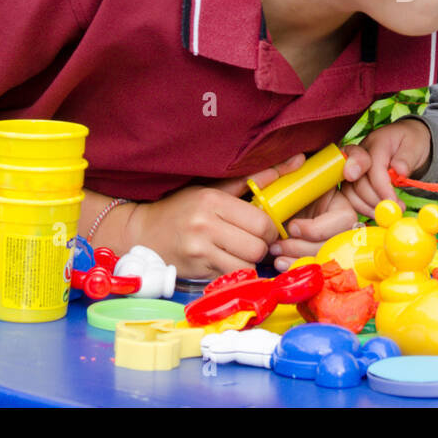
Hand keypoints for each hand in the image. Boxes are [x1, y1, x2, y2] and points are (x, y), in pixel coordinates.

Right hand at [126, 153, 305, 279]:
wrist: (141, 233)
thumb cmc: (182, 209)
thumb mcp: (212, 189)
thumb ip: (254, 179)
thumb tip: (296, 161)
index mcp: (212, 200)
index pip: (262, 221)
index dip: (269, 228)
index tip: (262, 228)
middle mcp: (205, 225)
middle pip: (258, 246)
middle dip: (261, 246)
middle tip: (251, 241)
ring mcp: (199, 250)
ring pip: (248, 264)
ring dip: (249, 261)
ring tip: (237, 251)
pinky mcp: (195, 270)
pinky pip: (232, 276)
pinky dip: (235, 272)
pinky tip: (225, 262)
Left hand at [268, 186, 360, 271]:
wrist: (283, 210)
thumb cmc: (289, 197)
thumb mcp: (293, 188)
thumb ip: (293, 186)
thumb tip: (293, 195)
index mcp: (342, 208)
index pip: (342, 221)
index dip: (314, 228)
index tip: (292, 227)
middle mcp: (345, 230)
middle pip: (331, 246)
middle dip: (299, 248)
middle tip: (277, 245)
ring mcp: (334, 247)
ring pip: (322, 260)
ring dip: (295, 261)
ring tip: (276, 255)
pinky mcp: (321, 260)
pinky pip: (314, 270)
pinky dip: (295, 268)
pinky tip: (281, 264)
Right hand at [339, 118, 432, 215]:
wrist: (405, 140)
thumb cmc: (410, 141)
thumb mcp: (415, 144)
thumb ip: (406, 158)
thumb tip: (400, 172)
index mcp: (377, 142)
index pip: (373, 167)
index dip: (382, 187)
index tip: (393, 202)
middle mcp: (360, 153)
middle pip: (358, 181)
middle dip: (376, 200)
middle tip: (395, 209)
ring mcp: (353, 165)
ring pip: (350, 191)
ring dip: (367, 206)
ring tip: (387, 212)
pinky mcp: (351, 178)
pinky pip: (350, 196)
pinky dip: (362, 207)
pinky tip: (376, 212)